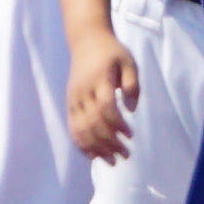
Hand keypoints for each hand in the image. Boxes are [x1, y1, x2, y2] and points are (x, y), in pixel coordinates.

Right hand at [66, 37, 138, 161]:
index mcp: (100, 80)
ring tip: (112, 161)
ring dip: (96, 148)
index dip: (117, 125)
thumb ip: (133, 84)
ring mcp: (74, 100)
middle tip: (126, 155)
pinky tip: (94, 156)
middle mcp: (83, 92)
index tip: (131, 135)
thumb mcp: (129, 62)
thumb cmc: (111, 52)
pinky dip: (82, 144)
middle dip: (110, 143)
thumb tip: (131, 109)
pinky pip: (73, 128)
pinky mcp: (70, 105)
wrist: (86, 42)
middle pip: (93, 123)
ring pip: (81, 129)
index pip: (106, 108)